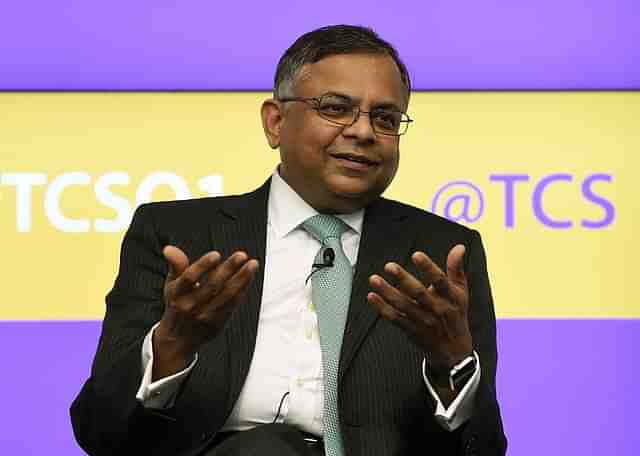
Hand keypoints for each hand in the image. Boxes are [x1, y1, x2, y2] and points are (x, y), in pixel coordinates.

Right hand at [152, 245, 258, 379]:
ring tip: (252, 264)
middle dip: (228, 269)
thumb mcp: (172, 286)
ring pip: (227, 295)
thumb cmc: (177, 304)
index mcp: (176, 295)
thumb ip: (176, 266)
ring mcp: (205, 316)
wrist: (178, 340)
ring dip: (242, 278)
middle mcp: (190, 306)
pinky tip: (249, 276)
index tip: (216, 254)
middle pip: (212, 286)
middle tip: (241, 255)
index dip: (203, 266)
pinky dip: (242, 289)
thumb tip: (169, 248)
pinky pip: (233, 304)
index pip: (189, 278)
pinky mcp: (218, 323)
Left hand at [367, 245, 472, 374]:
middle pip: (418, 293)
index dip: (428, 267)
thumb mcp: (461, 292)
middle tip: (389, 266)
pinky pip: (394, 318)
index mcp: (450, 297)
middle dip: (403, 279)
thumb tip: (459, 247)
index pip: (440, 280)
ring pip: (403, 305)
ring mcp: (423, 321)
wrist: (454, 351)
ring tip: (374, 279)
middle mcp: (436, 309)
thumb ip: (456, 268)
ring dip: (387, 292)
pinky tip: (372, 297)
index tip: (416, 255)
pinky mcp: (411, 330)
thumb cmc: (456, 315)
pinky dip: (382, 308)